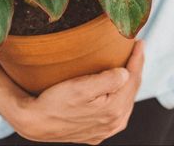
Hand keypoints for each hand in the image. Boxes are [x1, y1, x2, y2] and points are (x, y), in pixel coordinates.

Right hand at [10, 39, 144, 143]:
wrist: (33, 122)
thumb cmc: (54, 102)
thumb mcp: (81, 87)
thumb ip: (108, 80)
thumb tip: (126, 72)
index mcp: (114, 110)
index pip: (133, 79)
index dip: (137, 59)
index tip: (139, 42)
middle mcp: (114, 123)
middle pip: (131, 90)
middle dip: (135, 69)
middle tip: (137, 49)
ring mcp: (106, 129)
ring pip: (125, 101)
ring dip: (128, 83)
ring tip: (130, 64)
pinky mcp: (97, 131)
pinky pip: (116, 111)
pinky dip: (119, 96)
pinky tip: (116, 86)